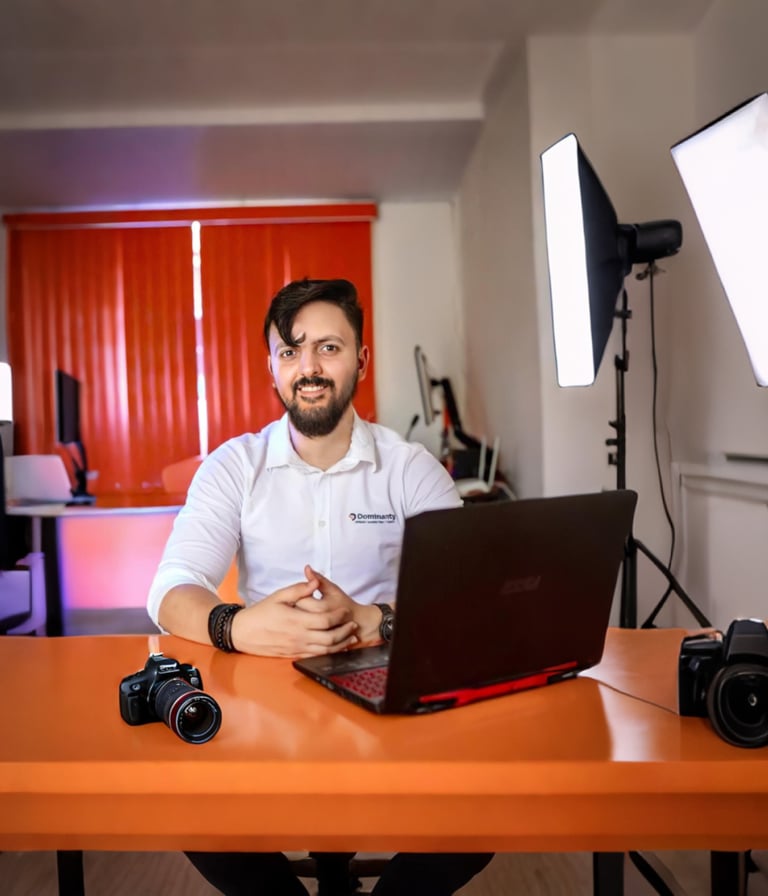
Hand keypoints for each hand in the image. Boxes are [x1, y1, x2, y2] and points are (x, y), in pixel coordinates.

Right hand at [231, 572, 357, 656]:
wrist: (243, 633)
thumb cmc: (260, 612)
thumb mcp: (278, 596)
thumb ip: (299, 589)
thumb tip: (315, 582)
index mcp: (296, 620)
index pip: (326, 620)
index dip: (339, 616)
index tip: (346, 611)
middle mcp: (299, 637)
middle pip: (330, 637)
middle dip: (345, 631)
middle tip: (353, 625)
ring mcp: (296, 648)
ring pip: (325, 650)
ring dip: (341, 644)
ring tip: (350, 636)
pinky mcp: (293, 655)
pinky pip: (316, 656)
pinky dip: (329, 653)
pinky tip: (336, 647)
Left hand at [296, 565, 382, 645]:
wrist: (359, 624)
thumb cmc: (344, 604)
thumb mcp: (333, 589)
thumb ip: (319, 579)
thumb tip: (307, 568)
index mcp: (322, 607)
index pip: (300, 599)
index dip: (296, 595)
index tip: (299, 594)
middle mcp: (319, 622)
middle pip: (297, 614)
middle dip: (293, 608)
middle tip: (295, 606)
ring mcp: (318, 635)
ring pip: (299, 628)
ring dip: (295, 621)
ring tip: (297, 616)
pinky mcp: (317, 645)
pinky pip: (303, 639)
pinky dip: (299, 633)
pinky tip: (300, 628)